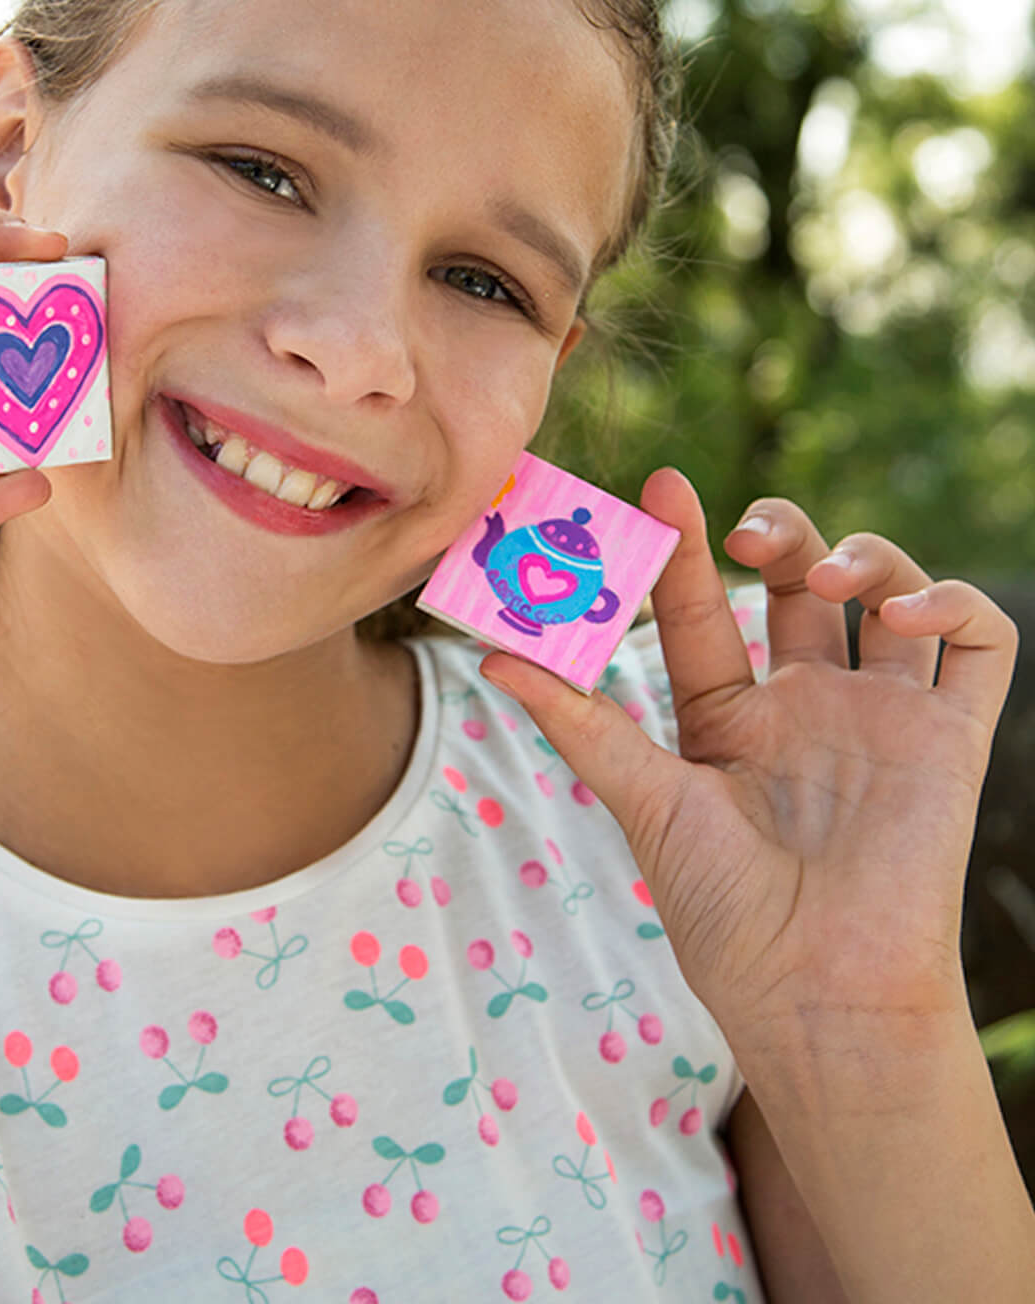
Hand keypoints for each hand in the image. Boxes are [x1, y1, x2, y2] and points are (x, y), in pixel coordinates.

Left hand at [478, 468, 1017, 1054]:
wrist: (814, 989)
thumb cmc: (722, 911)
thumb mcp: (645, 801)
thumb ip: (582, 723)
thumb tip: (492, 656)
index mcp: (731, 718)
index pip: (709, 609)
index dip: (686, 548)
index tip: (661, 485)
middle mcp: (807, 705)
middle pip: (801, 583)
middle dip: (782, 532)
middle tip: (746, 533)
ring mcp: (881, 715)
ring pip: (889, 592)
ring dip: (864, 556)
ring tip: (826, 580)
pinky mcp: (951, 737)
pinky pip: (982, 645)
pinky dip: (954, 605)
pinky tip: (904, 616)